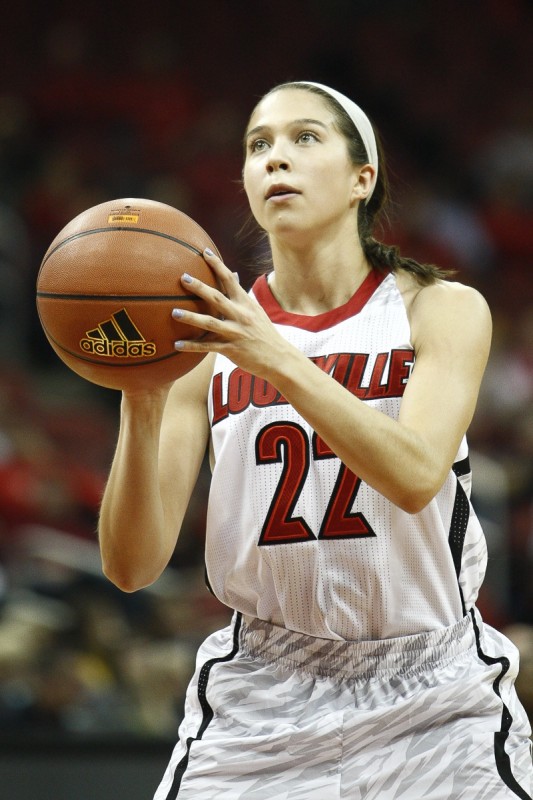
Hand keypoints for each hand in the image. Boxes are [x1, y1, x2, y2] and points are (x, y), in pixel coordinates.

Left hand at [172, 249, 288, 378]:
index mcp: (246, 303)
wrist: (279, 358)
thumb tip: (233, 274)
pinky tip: (177, 344)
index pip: (231, 279)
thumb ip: (241, 295)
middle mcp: (241, 315)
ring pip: (210, 323)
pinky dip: (192, 346)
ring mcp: (235, 332)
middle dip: (199, 287)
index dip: (218, 265)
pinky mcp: (231, 349)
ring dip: (191, 317)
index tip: (205, 252)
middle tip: (183, 278)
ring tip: (174, 312)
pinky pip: (208, 347)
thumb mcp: (256, 311)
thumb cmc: (265, 333)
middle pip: (217, 298)